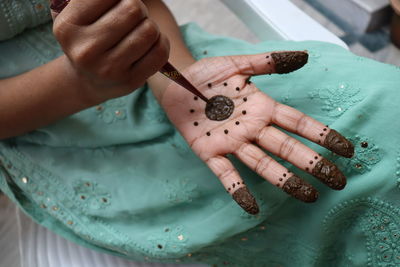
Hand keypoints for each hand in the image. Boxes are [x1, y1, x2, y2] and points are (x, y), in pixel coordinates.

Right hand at [50, 0, 168, 103]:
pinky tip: (151, 44)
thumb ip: (96, 1)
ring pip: (149, 30)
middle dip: (138, 8)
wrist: (87, 81)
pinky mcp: (131, 81)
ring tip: (140, 31)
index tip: (118, 3)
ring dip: (150, 26)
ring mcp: (109, 69)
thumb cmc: (88, 38)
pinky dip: (161, 42)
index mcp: (68, 26)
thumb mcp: (78, 15)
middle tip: (132, 17)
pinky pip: (160, 51)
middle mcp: (86, 49)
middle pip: (133, 8)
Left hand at [160, 51, 353, 213]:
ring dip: (285, 180)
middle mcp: (251, 128)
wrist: (175, 83)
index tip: (345, 150)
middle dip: (311, 164)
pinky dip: (238, 189)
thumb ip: (268, 62)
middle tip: (336, 182)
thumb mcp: (237, 64)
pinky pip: (226, 173)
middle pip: (286, 147)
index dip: (322, 135)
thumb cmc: (206, 75)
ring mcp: (231, 142)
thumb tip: (304, 57)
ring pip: (262, 163)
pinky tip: (252, 207)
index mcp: (261, 108)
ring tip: (308, 195)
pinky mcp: (209, 153)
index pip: (297, 123)